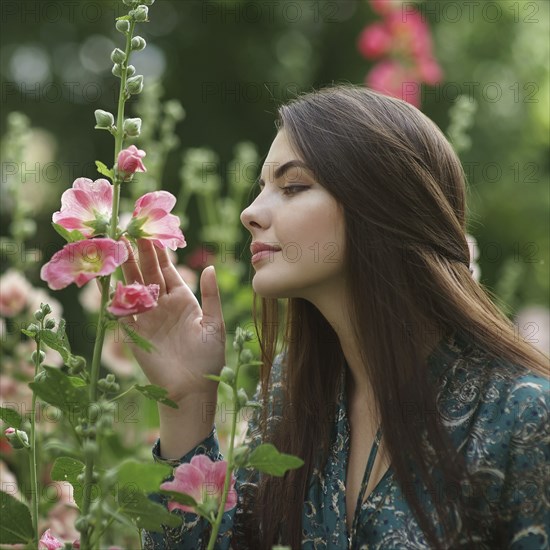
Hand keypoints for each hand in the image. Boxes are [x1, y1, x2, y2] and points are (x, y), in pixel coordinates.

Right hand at [103, 238, 225, 403]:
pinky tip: (105, 279)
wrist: (192, 388)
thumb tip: (211, 267)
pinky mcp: (134, 334)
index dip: (159, 253)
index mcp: (182, 300)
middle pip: (148, 274)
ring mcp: (147, 318)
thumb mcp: (214, 324)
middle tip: (130, 231)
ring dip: (125, 268)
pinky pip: (121, 311)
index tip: (152, 233)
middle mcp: (162, 305)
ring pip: (133, 287)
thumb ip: (211, 295)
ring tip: (116, 247)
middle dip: (139, 254)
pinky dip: (113, 296)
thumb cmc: (208, 358)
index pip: (167, 271)